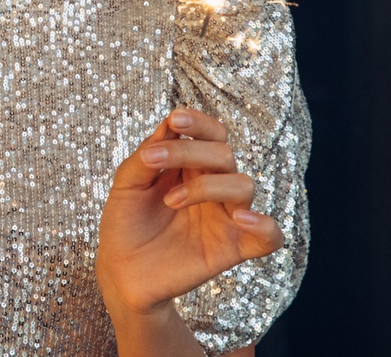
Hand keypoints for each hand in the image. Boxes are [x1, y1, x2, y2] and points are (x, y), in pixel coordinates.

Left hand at [95, 108, 283, 318]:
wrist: (121, 270)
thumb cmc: (125, 222)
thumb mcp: (126, 184)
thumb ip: (147, 155)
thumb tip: (170, 123)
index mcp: (191, 165)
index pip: (211, 134)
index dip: (199, 122)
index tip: (176, 120)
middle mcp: (213, 186)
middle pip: (224, 154)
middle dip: (190, 151)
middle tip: (152, 161)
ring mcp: (225, 216)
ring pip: (244, 185)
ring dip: (207, 186)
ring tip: (170, 200)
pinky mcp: (233, 248)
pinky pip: (269, 237)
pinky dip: (264, 225)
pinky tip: (240, 218)